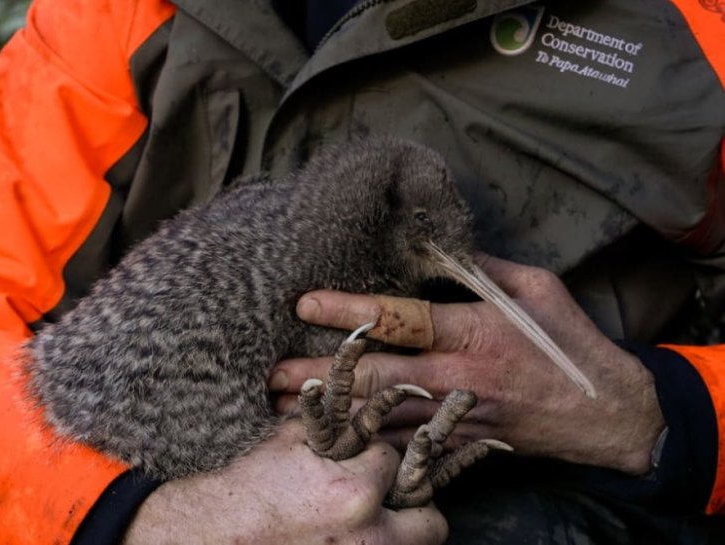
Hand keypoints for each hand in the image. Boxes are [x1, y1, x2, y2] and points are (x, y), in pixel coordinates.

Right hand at [122, 420, 446, 544]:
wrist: (217, 534)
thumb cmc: (251, 485)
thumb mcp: (292, 440)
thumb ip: (332, 416)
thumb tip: (362, 399)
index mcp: (353, 490)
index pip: (395, 462)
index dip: (380, 459)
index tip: (368, 462)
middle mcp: (366, 535)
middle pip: (430, 521)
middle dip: (415, 505)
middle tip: (393, 499)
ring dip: (401, 531)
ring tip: (374, 521)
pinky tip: (355, 536)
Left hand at [271, 255, 665, 474]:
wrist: (607, 414)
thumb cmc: (570, 343)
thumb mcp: (537, 288)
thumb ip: (483, 269)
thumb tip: (439, 248)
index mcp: (474, 330)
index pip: (399, 318)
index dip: (349, 310)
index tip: (304, 304)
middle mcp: (459, 375)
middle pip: (376, 375)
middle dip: (322, 376)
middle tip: (273, 375)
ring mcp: (458, 413)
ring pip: (383, 415)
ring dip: (334, 413)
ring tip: (285, 413)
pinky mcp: (462, 439)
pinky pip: (409, 443)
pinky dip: (369, 442)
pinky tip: (335, 441)